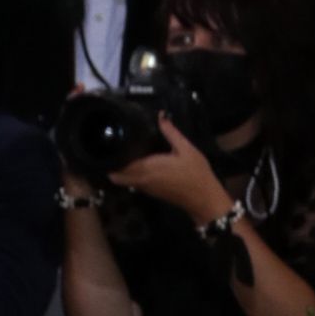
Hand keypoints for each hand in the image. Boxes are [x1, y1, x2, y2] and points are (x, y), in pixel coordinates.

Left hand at [111, 116, 233, 224]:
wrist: (204, 199)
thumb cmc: (196, 173)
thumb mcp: (186, 148)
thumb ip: (171, 132)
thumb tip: (161, 116)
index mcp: (148, 168)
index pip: (120, 165)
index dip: (112, 156)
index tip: (109, 143)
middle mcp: (143, 180)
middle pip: (117, 176)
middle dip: (112, 165)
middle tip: (113, 148)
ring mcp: (146, 188)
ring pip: (125, 181)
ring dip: (121, 171)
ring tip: (123, 153)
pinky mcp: (152, 193)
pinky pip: (134, 183)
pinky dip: (131, 175)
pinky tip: (137, 163)